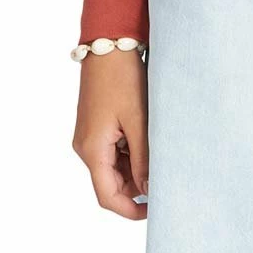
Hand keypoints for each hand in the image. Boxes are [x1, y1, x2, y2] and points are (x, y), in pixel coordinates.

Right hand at [71, 49, 148, 218]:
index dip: (130, 209)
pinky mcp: (97, 124)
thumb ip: (143, 157)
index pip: (107, 196)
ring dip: (136, 165)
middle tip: (166, 174)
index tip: (155, 209)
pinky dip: (132, 149)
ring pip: (114, 165)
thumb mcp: (138, 120)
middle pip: (111, 182)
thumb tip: (150, 189)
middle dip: (137, 185)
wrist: (109, 43)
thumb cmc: (122, 77)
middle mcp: (86, 147)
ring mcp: (90, 135)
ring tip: (161, 149)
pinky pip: (114, 148)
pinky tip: (150, 136)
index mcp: (91, 150)